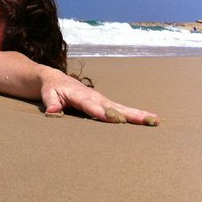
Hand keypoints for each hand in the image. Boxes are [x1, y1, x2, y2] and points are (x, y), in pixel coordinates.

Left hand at [40, 69, 158, 125]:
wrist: (55, 79)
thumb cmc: (51, 89)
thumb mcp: (47, 94)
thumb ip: (51, 103)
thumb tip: (52, 111)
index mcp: (79, 95)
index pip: (91, 105)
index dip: (101, 112)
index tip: (114, 119)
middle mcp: (94, 96)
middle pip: (113, 107)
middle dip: (129, 114)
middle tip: (146, 121)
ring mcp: (102, 99)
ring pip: (121, 108)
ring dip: (138, 114)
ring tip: (155, 121)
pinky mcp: (105, 103)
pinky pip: (122, 109)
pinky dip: (136, 114)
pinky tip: (150, 120)